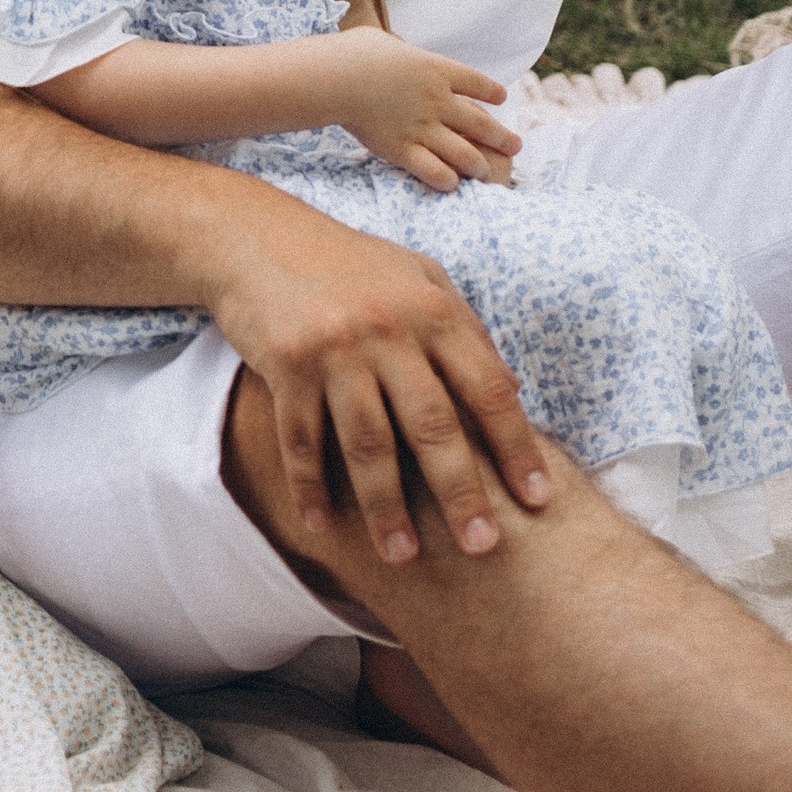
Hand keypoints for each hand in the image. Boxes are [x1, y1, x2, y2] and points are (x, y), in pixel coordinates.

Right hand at [199, 198, 550, 571]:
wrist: (254, 236)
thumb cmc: (347, 262)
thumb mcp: (417, 277)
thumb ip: (463, 330)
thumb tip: (512, 392)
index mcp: (432, 309)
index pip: (488, 387)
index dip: (516, 446)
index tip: (537, 498)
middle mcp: (388, 329)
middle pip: (432, 425)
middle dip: (459, 492)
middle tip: (481, 546)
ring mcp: (334, 348)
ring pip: (367, 443)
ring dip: (386, 506)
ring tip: (403, 555)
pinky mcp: (285, 363)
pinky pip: (301, 438)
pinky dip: (310, 485)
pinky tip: (322, 524)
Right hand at [325, 29, 518, 192]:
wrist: (338, 78)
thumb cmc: (353, 53)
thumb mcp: (383, 41)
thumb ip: (397, 50)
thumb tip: (393, 48)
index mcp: (436, 70)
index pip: (478, 83)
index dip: (493, 92)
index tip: (501, 98)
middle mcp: (439, 101)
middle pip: (482, 124)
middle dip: (503, 138)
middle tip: (516, 146)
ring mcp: (424, 127)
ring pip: (467, 154)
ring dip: (479, 166)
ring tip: (485, 172)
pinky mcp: (404, 150)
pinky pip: (437, 172)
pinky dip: (448, 179)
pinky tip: (450, 182)